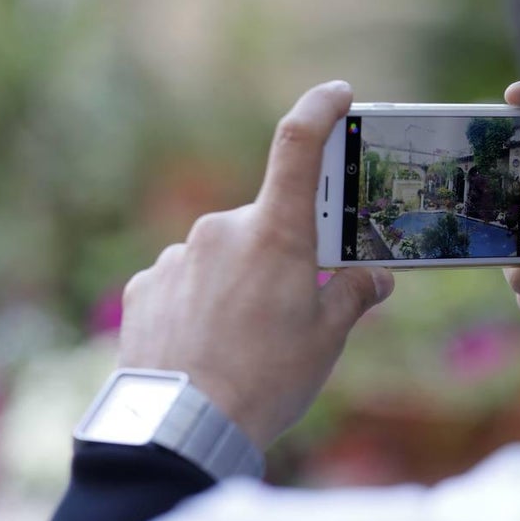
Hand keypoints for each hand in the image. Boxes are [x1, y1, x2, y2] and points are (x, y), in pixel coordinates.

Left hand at [118, 81, 394, 448]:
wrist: (180, 427)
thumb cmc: (266, 379)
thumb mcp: (326, 340)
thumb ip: (352, 295)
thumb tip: (373, 278)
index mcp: (276, 233)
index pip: (298, 144)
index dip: (320, 109)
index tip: (337, 94)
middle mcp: (222, 229)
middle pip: (264, 225)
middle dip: (281, 256)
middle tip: (290, 308)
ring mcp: (177, 255)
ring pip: (221, 256)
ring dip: (237, 284)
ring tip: (242, 342)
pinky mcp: (145, 285)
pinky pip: (183, 280)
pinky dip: (199, 303)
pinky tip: (204, 346)